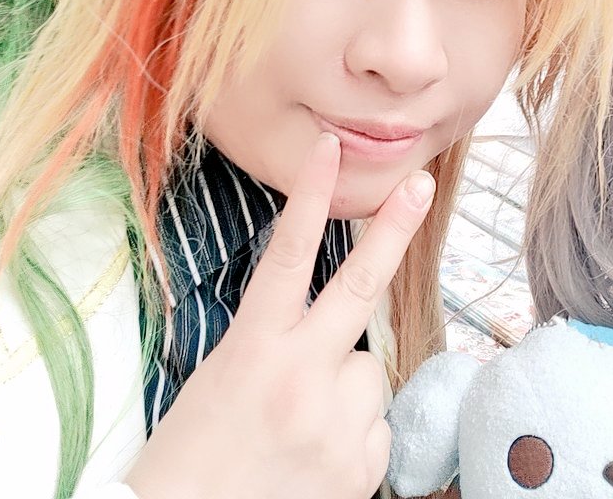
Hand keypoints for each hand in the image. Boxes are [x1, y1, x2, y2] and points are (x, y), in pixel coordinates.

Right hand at [126, 132, 435, 498]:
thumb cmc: (191, 454)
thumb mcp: (222, 380)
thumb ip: (281, 345)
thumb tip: (336, 337)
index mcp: (252, 349)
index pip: (287, 256)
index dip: (310, 196)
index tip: (328, 149)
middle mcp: (299, 376)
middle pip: (358, 287)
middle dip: (393, 230)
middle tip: (421, 184)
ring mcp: (335, 421)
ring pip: (367, 369)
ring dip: (345, 385)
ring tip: (301, 423)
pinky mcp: (360, 463)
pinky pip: (374, 423)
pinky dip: (352, 432)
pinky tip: (314, 455)